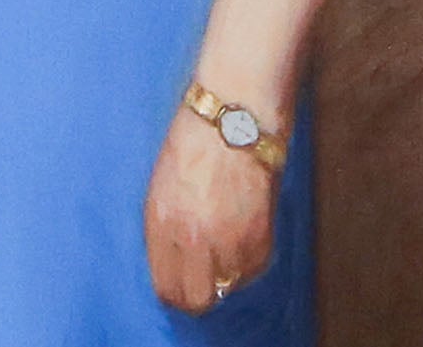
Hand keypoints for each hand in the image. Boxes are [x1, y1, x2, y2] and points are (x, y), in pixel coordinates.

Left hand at [147, 104, 275, 310]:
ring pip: (227, 285)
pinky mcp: (261, 237)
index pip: (166, 285)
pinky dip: (246, 260)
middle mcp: (195, 239)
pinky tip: (240, 230)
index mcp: (162, 223)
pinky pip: (251, 269)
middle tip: (199, 283)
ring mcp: (230, 241)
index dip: (172, 293)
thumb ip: (165, 230)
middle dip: (196, 296)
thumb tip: (172, 267)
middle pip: (197, 299)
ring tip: (221, 240)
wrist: (232, 122)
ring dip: (224, 272)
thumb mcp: (161, 189)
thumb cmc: (191, 148)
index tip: (176, 289)